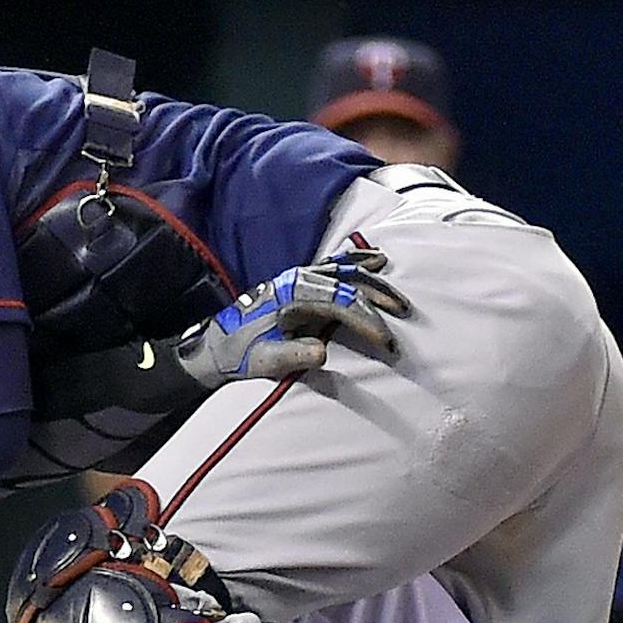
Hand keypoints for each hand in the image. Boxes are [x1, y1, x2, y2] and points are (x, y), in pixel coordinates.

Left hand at [174, 250, 411, 387]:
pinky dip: (356, 262)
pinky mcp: (299, 280)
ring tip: (399, 295)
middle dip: (379, 297)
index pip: (341, 304)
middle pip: (348, 282)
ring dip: (374, 281)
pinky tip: (376, 261)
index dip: (367, 321)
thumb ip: (292, 355)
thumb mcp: (265, 361)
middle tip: (405, 313)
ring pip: (345, 271)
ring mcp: (299, 276)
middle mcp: (298, 279)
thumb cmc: (242, 354)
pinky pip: (334, 266)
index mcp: (292, 296)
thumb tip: (322, 352)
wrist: (218, 344)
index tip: (386, 341)